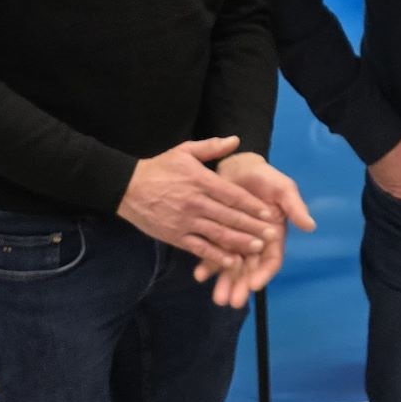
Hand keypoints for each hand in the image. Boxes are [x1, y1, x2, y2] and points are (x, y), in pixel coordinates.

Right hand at [116, 136, 278, 268]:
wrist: (127, 187)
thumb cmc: (160, 168)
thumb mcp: (184, 151)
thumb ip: (211, 147)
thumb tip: (236, 140)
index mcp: (201, 181)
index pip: (232, 195)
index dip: (252, 205)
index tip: (269, 213)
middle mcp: (195, 202)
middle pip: (229, 217)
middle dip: (253, 227)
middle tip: (273, 235)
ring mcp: (185, 221)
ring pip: (218, 234)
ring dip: (240, 242)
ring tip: (259, 248)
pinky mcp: (175, 236)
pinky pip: (199, 248)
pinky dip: (216, 256)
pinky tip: (231, 261)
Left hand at [192, 153, 316, 307]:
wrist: (238, 166)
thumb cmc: (265, 178)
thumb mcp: (284, 189)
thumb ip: (295, 207)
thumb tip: (310, 226)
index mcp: (272, 236)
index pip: (271, 260)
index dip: (264, 274)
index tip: (256, 285)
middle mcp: (254, 243)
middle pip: (249, 270)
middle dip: (241, 286)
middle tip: (232, 302)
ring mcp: (235, 241)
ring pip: (231, 267)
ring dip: (224, 282)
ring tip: (218, 298)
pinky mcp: (217, 235)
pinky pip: (212, 253)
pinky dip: (207, 264)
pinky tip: (200, 273)